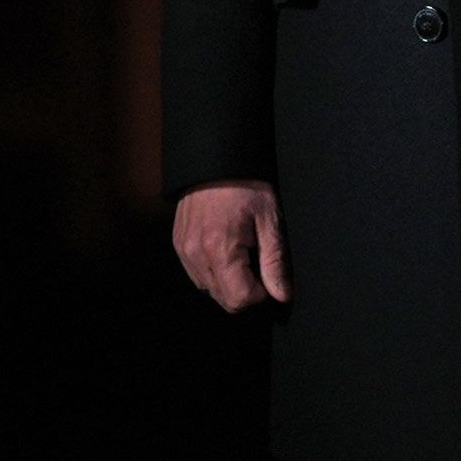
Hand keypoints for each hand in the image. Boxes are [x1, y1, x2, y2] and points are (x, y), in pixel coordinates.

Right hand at [173, 182, 287, 311]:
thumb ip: (275, 261)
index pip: (238, 299)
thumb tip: (282, 294)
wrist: (217, 161)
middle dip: (246, 290)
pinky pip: (197, 274)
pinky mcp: (178, 246)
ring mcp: (183, 251)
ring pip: (209, 289)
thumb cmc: (248, 186)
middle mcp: (195, 254)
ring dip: (230, 282)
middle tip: (260, 263)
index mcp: (219, 249)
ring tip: (245, 253)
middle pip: (222, 299)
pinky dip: (215, 271)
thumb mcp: (270, 220)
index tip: (271, 277)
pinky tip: (229, 250)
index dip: (261, 294)